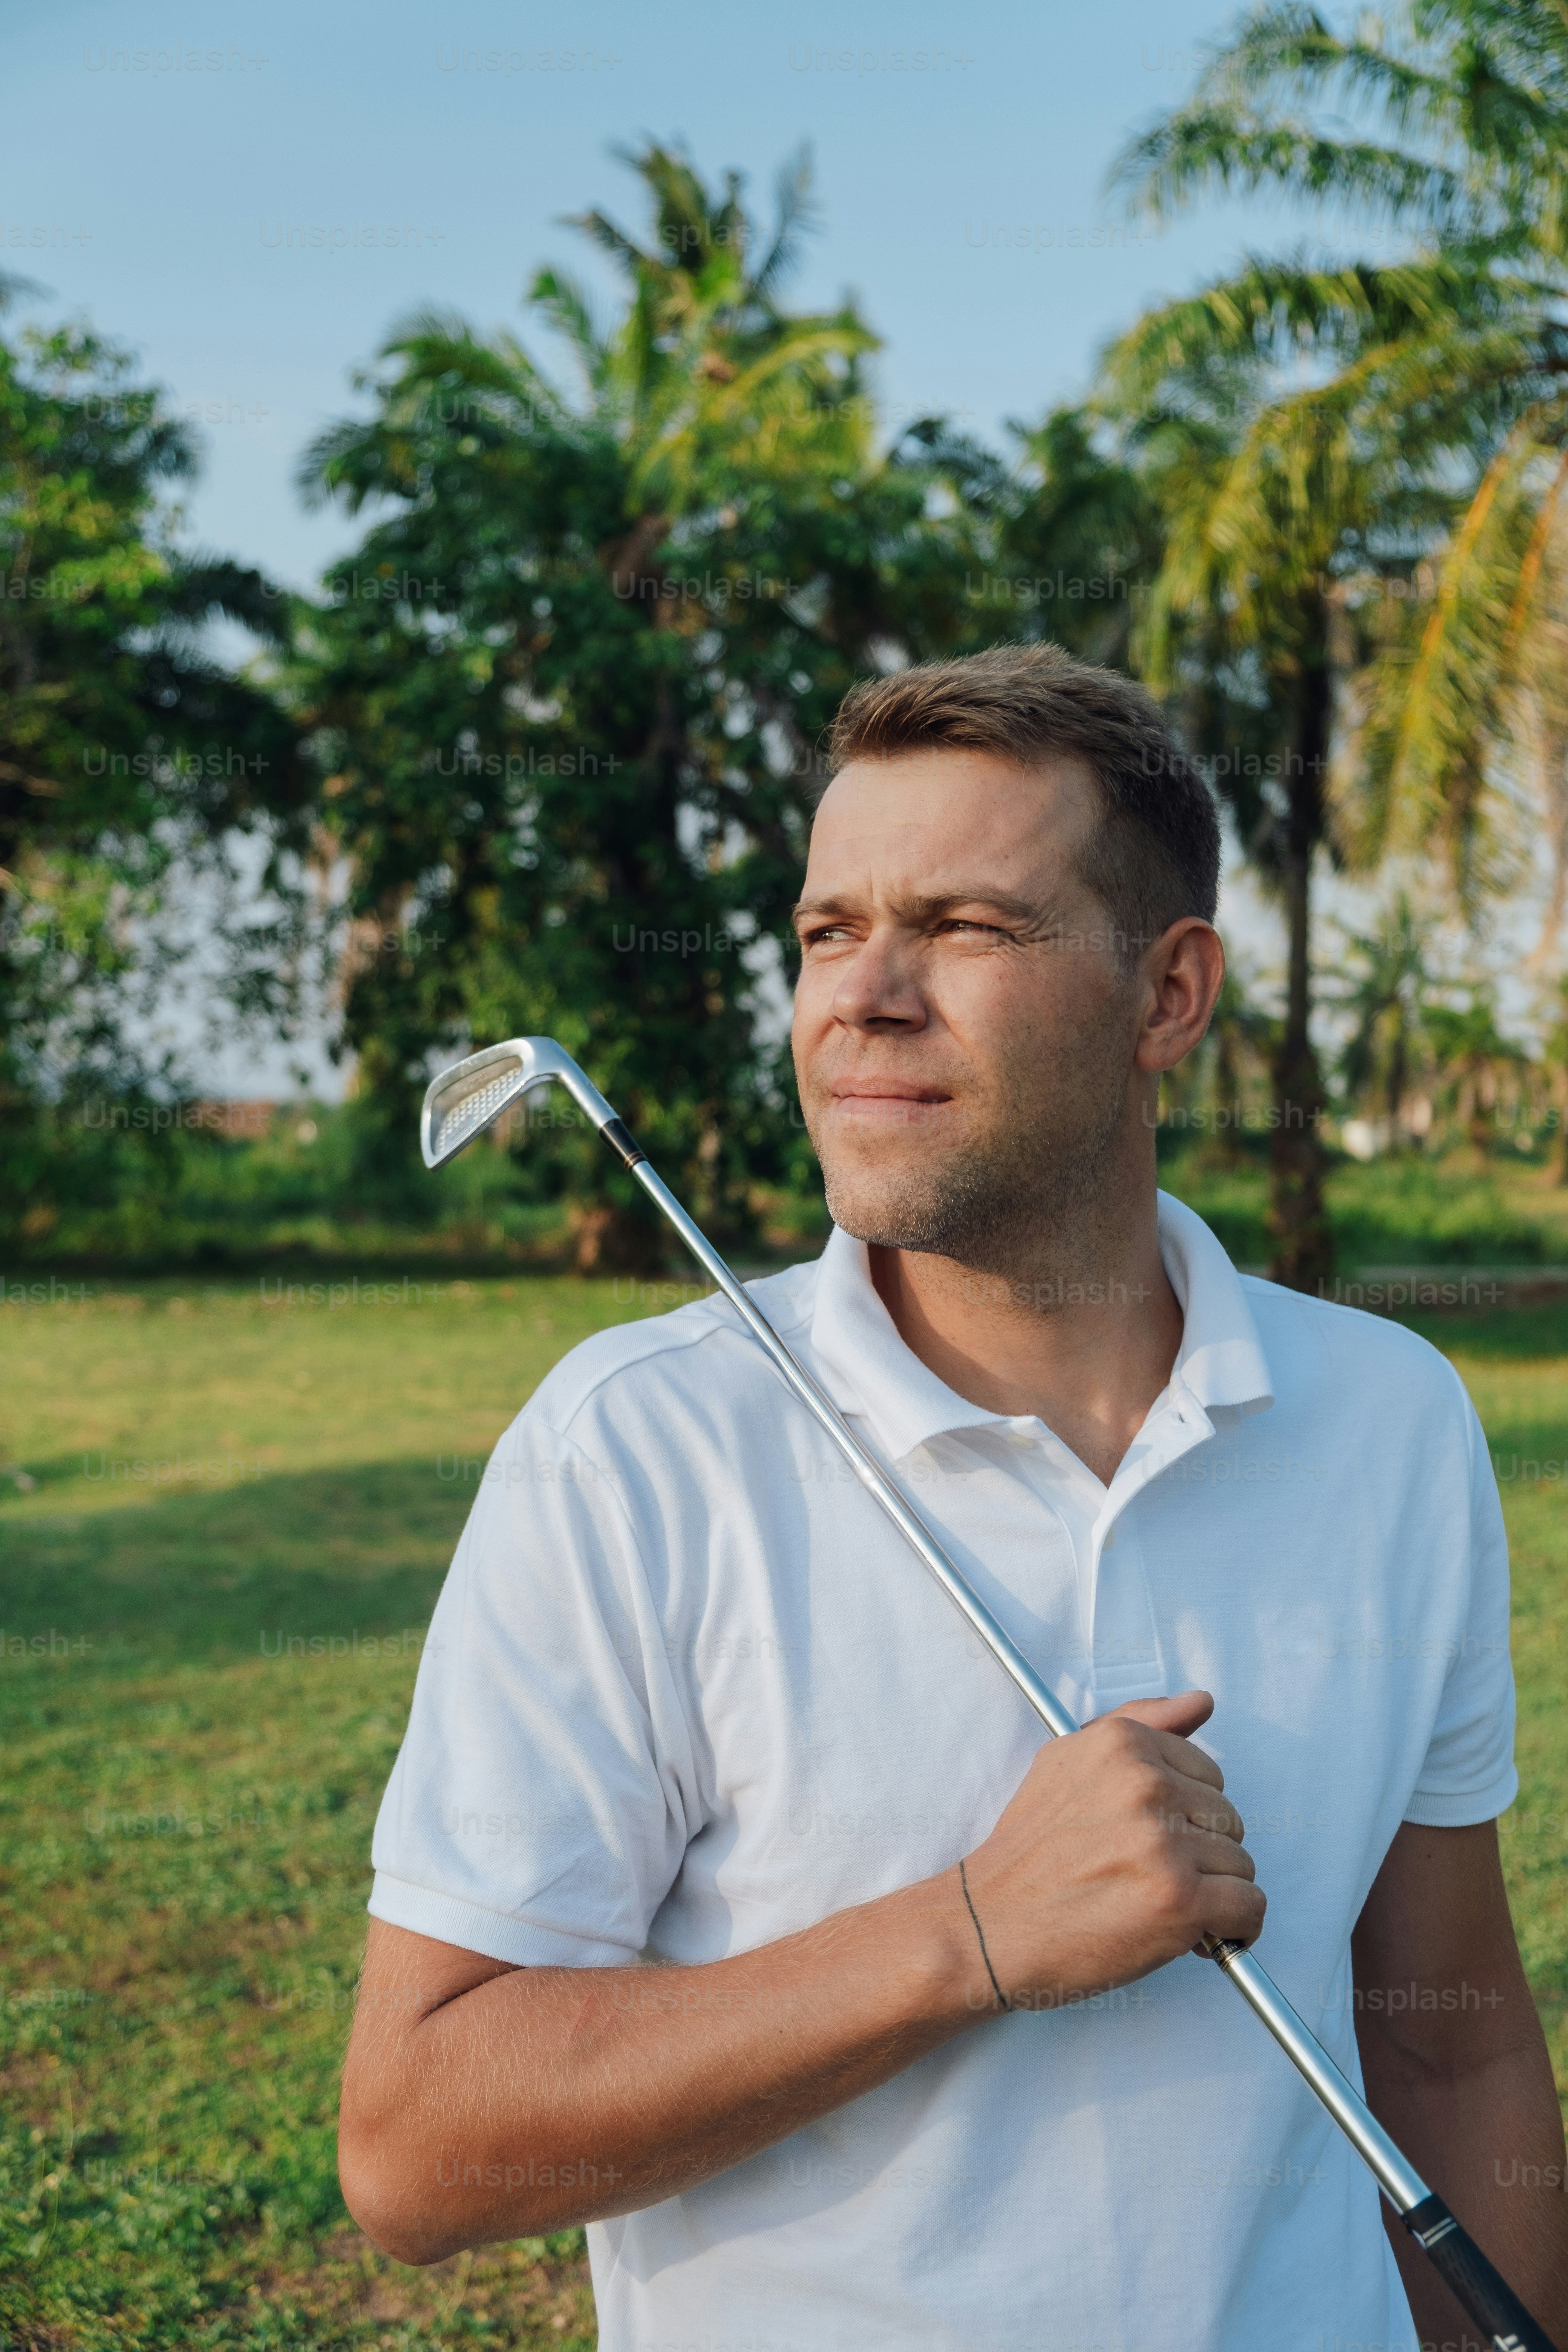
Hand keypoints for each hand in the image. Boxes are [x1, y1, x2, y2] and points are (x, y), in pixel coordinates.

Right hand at [956, 1690, 1262, 2011]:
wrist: (989, 1924)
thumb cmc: (1030, 1851)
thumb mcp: (1069, 1760)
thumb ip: (1140, 1724)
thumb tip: (1202, 1702)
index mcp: (1123, 1744)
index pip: (1208, 1774)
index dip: (1185, 1817)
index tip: (1154, 1840)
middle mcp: (1146, 1785)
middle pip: (1229, 1819)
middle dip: (1200, 1853)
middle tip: (1148, 1876)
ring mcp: (1164, 1843)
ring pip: (1240, 1865)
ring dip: (1211, 1893)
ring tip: (1158, 1905)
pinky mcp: (1180, 1900)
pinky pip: (1249, 1908)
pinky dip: (1234, 1930)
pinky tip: (1197, 1935)